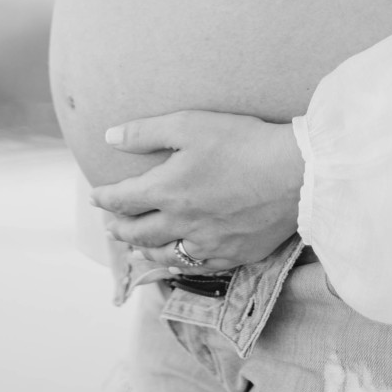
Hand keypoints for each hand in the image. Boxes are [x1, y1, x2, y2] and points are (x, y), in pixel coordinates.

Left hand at [88, 109, 305, 270]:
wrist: (295, 174)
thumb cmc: (243, 142)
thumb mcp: (189, 124)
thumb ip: (145, 132)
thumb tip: (109, 137)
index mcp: (167, 191)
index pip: (123, 200)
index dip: (105, 198)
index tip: (96, 196)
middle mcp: (182, 224)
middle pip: (139, 232)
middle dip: (119, 228)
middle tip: (110, 225)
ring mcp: (208, 244)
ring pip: (165, 255)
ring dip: (145, 250)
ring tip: (136, 247)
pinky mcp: (234, 254)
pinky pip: (198, 267)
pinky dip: (180, 265)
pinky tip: (179, 261)